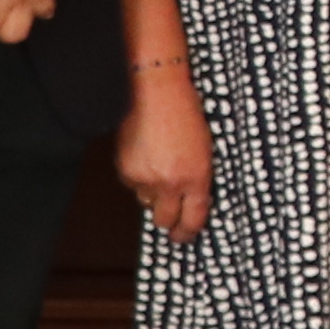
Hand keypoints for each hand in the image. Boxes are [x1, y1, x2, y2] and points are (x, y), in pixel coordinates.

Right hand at [118, 62, 215, 239]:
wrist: (157, 92)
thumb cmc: (185, 113)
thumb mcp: (203, 150)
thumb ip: (196, 179)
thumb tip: (190, 201)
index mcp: (196, 177)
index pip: (193, 219)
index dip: (188, 232)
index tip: (184, 236)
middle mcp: (170, 183)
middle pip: (165, 220)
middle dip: (168, 219)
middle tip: (169, 215)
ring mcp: (146, 178)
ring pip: (146, 201)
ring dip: (152, 192)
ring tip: (158, 166)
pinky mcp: (126, 170)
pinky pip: (132, 184)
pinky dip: (138, 175)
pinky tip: (145, 154)